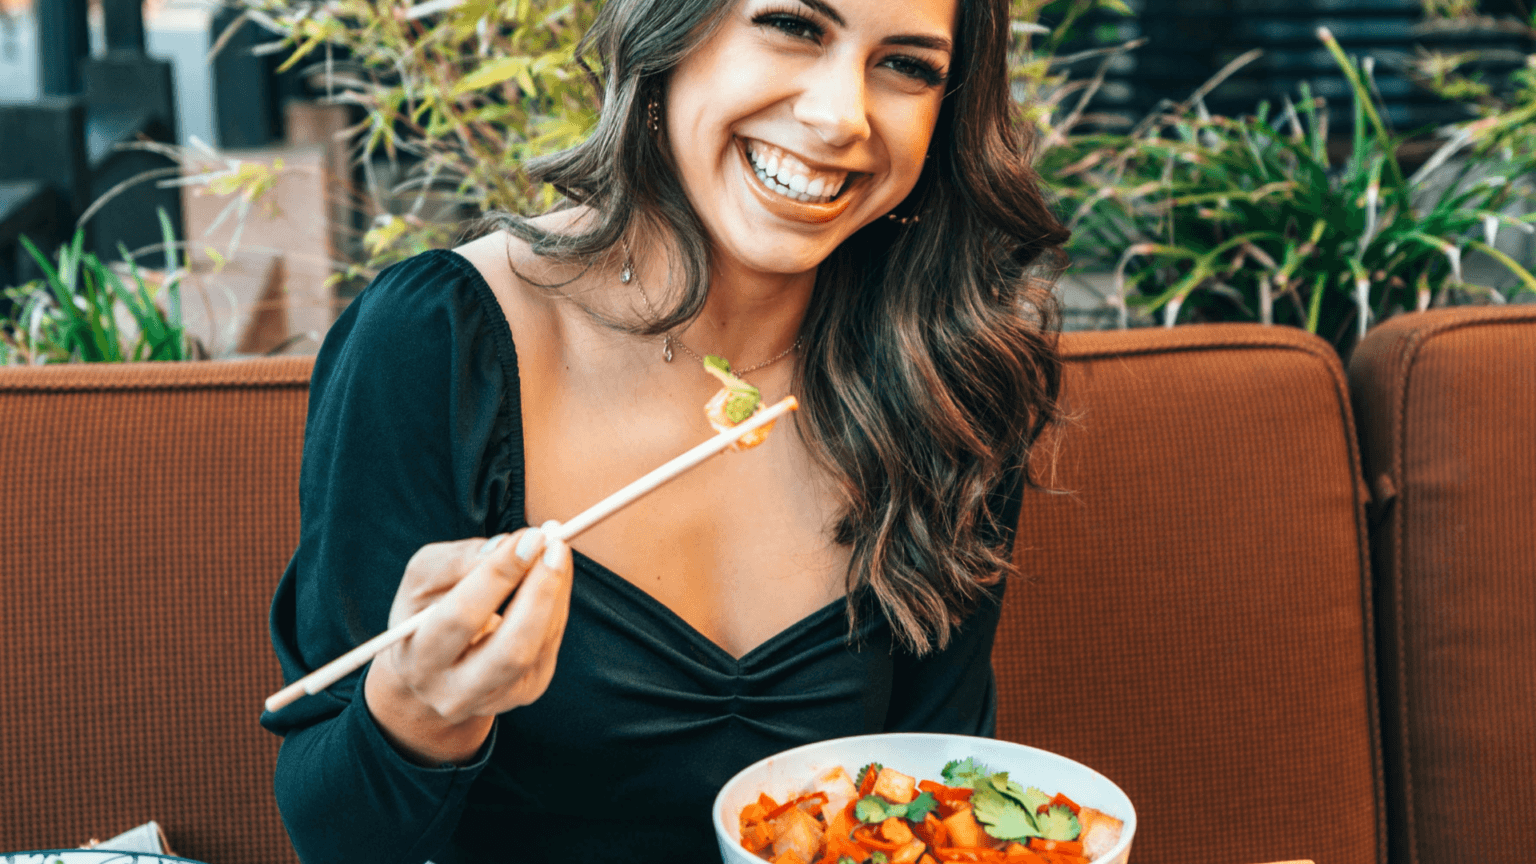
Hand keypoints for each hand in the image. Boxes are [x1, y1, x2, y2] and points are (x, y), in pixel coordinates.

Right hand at [363, 522, 572, 765]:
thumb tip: (504, 547)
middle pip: (511, 649)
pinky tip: (554, 576)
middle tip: (555, 546)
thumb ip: (455, 561)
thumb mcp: (422, 580)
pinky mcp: (526, 692)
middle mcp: (455, 691)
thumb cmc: (426, 613)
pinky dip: (557, 605)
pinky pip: (551, 644)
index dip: (498, 574)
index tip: (529, 537)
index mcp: (419, 660)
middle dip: (540, 592)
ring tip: (556, 551)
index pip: (462, 617)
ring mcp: (496, 698)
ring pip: (538, 647)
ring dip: (555, 593)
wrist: (434, 671)